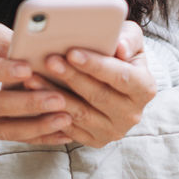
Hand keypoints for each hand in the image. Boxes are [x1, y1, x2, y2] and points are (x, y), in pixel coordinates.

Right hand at [0, 23, 72, 143]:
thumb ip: (10, 41)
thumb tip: (44, 47)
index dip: (2, 70)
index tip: (28, 68)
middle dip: (27, 103)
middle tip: (59, 98)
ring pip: (1, 127)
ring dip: (35, 126)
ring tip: (65, 119)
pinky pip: (10, 137)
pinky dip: (37, 137)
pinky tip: (63, 134)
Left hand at [23, 21, 156, 147]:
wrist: (118, 82)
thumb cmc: (121, 54)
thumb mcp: (131, 39)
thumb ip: (128, 38)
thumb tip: (120, 47)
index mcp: (145, 88)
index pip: (121, 77)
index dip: (96, 65)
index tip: (72, 52)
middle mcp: (133, 114)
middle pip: (98, 96)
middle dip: (71, 77)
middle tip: (48, 60)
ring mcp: (114, 131)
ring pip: (80, 114)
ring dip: (54, 95)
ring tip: (33, 77)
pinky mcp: (96, 141)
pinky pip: (70, 129)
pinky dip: (50, 113)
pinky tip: (35, 97)